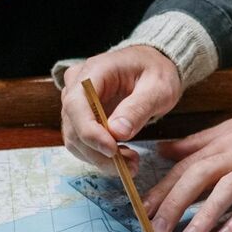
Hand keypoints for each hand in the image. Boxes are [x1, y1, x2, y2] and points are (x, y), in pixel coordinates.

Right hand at [61, 46, 181, 168]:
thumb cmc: (156, 71)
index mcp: (94, 71)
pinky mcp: (81, 117)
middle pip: (73, 126)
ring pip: (75, 139)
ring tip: (131, 162)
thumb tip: (117, 132)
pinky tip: (122, 156)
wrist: (153, 66)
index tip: (112, 150)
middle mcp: (77, 86)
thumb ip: (138, 108)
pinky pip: (82, 142)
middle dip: (99, 152)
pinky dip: (100, 155)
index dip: (89, 132)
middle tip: (130, 165)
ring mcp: (76, 102)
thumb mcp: (157, 88)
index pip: (76, 104)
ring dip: (100, 158)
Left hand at [141, 105, 231, 231]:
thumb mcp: (229, 129)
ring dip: (206, 215)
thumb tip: (162, 151)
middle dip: (176, 203)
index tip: (142, 210)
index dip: (163, 188)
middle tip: (159, 230)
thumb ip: (196, 143)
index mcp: (221, 142)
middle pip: (200, 176)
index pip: (185, 165)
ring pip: (229, 189)